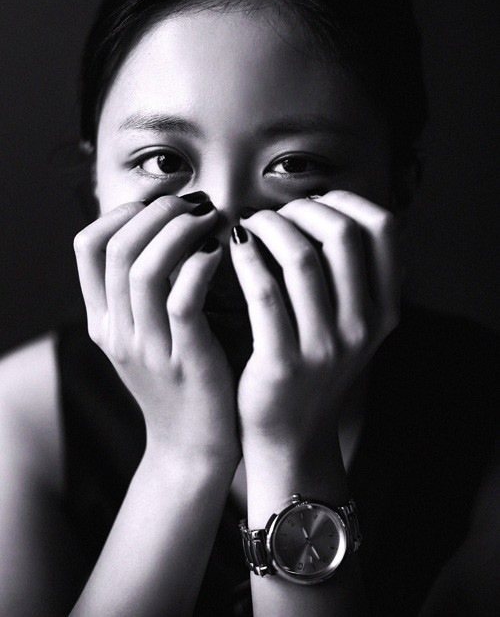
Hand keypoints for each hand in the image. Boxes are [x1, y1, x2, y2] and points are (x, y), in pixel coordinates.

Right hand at [73, 196, 239, 465]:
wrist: (193, 447)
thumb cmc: (181, 380)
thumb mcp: (147, 337)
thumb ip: (145, 292)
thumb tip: (168, 229)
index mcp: (104, 320)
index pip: (88, 246)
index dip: (122, 212)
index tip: (159, 203)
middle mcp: (116, 331)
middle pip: (118, 248)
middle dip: (158, 212)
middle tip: (194, 203)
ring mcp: (146, 346)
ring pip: (144, 268)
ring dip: (179, 231)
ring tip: (209, 219)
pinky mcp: (183, 358)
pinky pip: (181, 298)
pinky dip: (200, 265)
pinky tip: (220, 252)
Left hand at [230, 190, 400, 459]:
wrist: (293, 436)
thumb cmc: (314, 369)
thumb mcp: (351, 327)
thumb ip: (350, 277)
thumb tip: (323, 208)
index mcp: (384, 310)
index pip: (382, 228)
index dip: (344, 202)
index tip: (311, 203)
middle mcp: (362, 326)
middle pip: (342, 235)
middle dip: (301, 210)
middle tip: (274, 214)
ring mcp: (325, 346)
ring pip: (301, 257)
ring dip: (269, 227)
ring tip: (250, 226)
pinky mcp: (283, 362)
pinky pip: (263, 291)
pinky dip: (247, 257)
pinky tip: (235, 246)